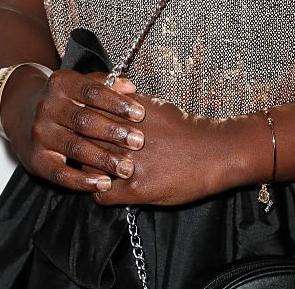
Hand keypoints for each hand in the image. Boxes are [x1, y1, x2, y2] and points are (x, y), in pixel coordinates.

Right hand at [2, 66, 146, 192]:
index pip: (92, 91)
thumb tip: (130, 87)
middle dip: (113, 132)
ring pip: (75, 147)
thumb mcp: (81, 84)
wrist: (23, 113)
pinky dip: (83, 180)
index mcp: (62, 83)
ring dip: (103, 159)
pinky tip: (104, 183)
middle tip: (138, 142)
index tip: (140, 113)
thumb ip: (106, 84)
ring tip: (127, 167)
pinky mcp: (36, 159)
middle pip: (84, 120)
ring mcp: (40, 134)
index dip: (117, 102)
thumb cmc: (66, 99)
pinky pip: (60, 173)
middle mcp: (48, 107)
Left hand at [90, 93, 227, 206]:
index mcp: (130, 112)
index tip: (81, 123)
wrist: (214, 152)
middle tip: (80, 146)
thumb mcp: (156, 106)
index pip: (89, 110)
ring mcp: (131, 163)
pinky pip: (102, 194)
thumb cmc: (186, 128)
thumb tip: (108, 100)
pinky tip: (106, 187)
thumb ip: (128, 104)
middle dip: (80, 141)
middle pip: (85, 137)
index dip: (82, 117)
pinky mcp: (137, 189)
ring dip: (87, 168)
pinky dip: (99, 191)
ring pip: (89, 166)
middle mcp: (127, 136)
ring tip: (92, 168)